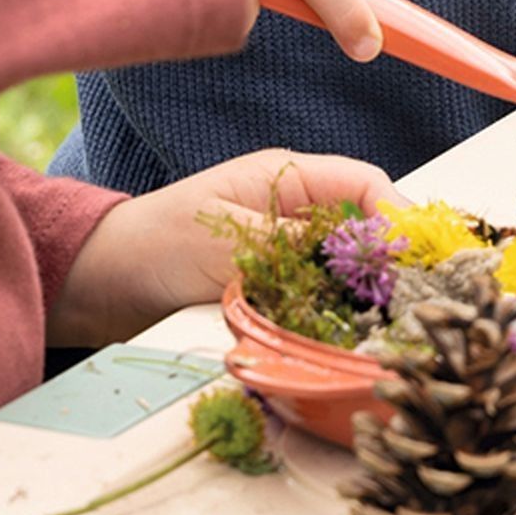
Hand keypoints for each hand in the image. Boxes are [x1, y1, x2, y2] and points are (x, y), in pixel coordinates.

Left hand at [48, 148, 405, 348]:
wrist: (101, 284)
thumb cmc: (155, 244)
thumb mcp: (230, 238)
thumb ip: (296, 242)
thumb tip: (363, 251)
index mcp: (287, 177)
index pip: (365, 184)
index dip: (397, 216)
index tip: (414, 258)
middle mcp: (294, 210)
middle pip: (365, 228)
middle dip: (389, 261)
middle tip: (409, 301)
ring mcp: (285, 250)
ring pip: (347, 269)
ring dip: (363, 294)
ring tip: (381, 325)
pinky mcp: (274, 287)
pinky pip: (320, 298)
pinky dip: (334, 315)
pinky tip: (343, 337)